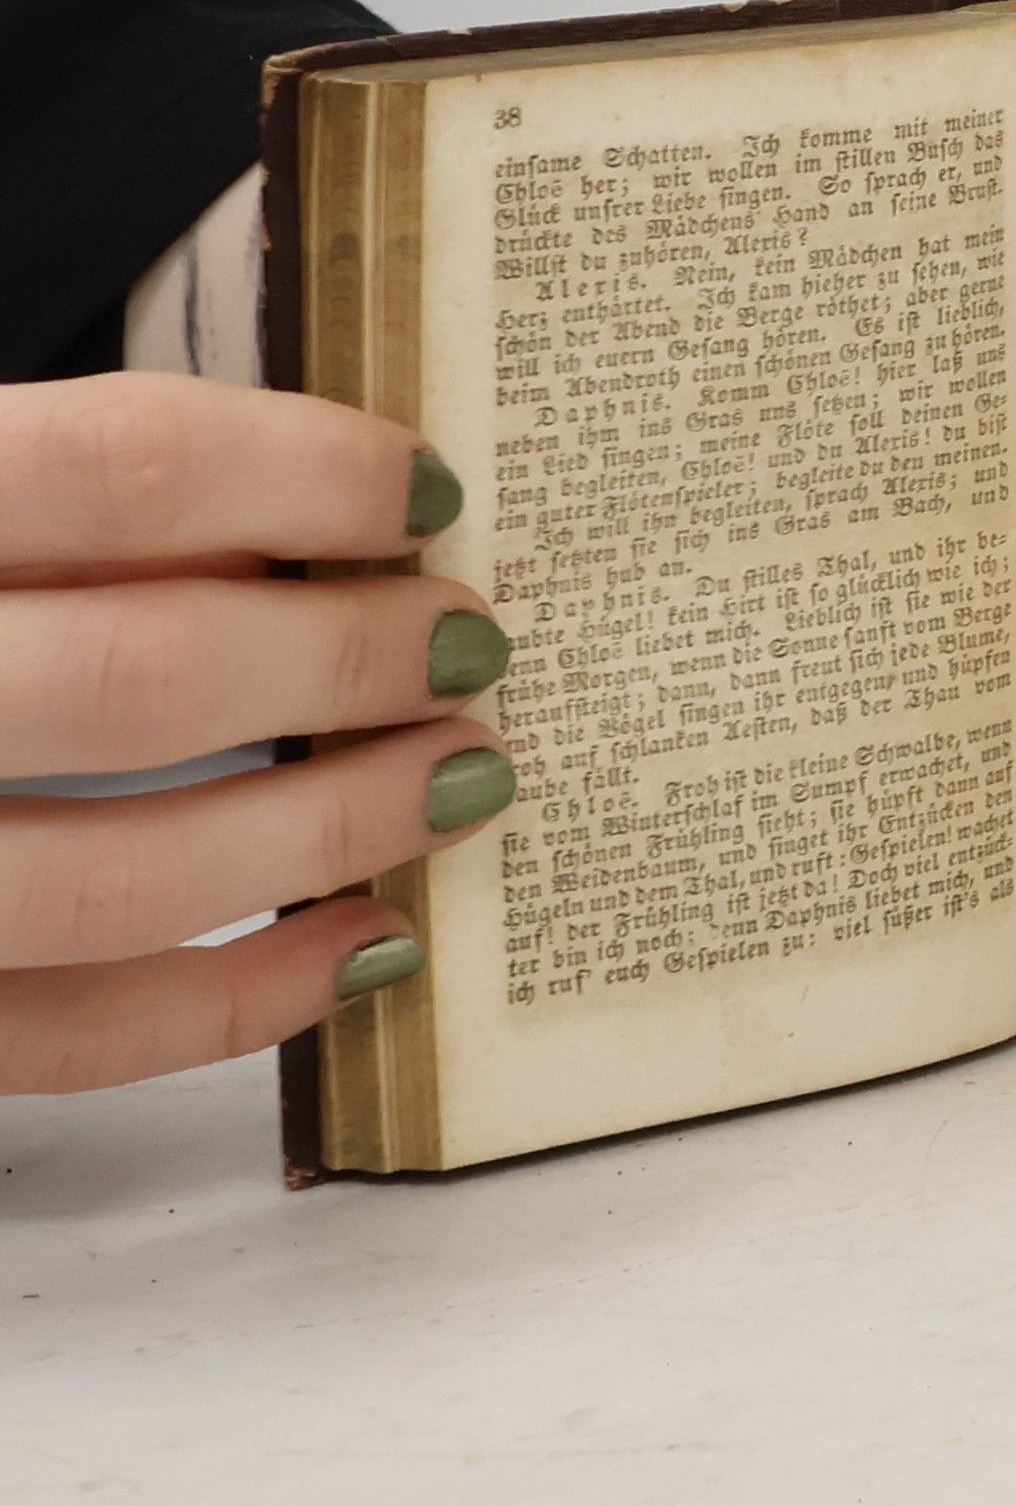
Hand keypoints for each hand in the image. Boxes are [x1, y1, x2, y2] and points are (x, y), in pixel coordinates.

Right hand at [0, 374, 515, 1091]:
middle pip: (147, 677)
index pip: (121, 467)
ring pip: (119, 879)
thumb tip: (306, 516)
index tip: (427, 490)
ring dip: (330, 831)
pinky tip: (368, 943)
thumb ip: (56, 491)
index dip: (307, 472)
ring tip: (464, 778)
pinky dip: (241, 1001)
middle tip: (469, 640)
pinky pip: (71, 1038)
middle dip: (348, 660)